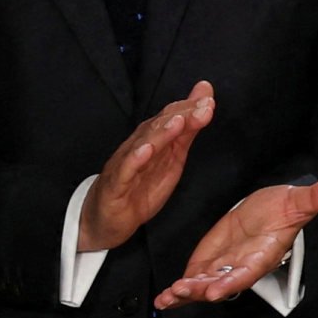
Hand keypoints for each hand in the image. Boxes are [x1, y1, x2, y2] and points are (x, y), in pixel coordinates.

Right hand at [80, 83, 215, 253]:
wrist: (108, 219)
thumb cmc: (140, 186)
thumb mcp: (172, 158)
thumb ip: (188, 130)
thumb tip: (206, 101)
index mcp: (152, 139)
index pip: (171, 117)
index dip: (190, 107)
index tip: (210, 99)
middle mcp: (138, 146)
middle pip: (159, 126)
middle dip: (182, 115)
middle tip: (204, 106)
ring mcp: (126, 164)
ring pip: (143, 144)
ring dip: (160, 132)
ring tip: (178, 122)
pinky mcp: (116, 184)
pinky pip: (126, 171)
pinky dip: (135, 159)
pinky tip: (147, 151)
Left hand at [155, 179, 317, 308]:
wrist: (269, 209)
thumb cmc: (284, 207)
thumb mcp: (297, 200)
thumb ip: (315, 198)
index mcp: (262, 255)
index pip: (247, 272)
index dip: (231, 281)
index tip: (215, 289)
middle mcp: (242, 268)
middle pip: (221, 283)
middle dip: (202, 289)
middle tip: (184, 290)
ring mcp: (223, 268)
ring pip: (203, 286)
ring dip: (186, 293)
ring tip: (169, 296)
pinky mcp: (209, 265)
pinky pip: (192, 282)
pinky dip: (178, 293)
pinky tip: (162, 300)